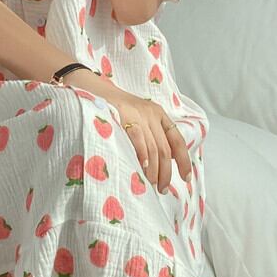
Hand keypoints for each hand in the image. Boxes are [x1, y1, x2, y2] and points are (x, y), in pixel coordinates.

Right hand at [62, 68, 191, 192]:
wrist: (90, 88)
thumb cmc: (112, 108)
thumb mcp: (136, 117)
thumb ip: (149, 134)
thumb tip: (160, 164)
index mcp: (158, 113)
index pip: (177, 140)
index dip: (184, 160)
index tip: (186, 178)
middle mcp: (151, 113)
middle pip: (165, 149)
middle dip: (166, 172)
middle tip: (161, 188)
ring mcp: (138, 114)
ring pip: (153, 148)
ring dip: (153, 170)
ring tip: (150, 184)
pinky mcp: (124, 115)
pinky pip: (138, 138)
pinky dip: (142, 155)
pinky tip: (142, 168)